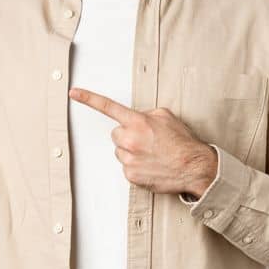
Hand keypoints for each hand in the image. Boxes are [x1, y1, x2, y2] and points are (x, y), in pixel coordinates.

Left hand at [67, 87, 217, 196]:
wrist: (195, 168)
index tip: (73, 92)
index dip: (88, 98)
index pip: (108, 107)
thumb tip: (137, 117)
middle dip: (128, 136)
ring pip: (120, 151)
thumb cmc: (182, 143)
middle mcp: (130, 140)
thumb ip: (146, 114)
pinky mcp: (130, 175)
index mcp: (137, 122)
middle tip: (147, 141)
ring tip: (152, 154)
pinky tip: (151, 165)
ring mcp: (128, 159)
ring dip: (131, 152)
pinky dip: (136, 166)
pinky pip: (126, 167)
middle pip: (116, 134)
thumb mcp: (166, 117)